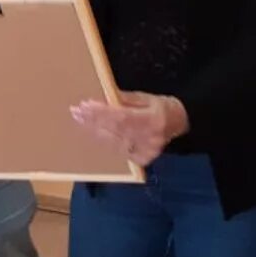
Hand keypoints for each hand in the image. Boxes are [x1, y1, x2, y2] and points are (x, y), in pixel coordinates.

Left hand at [70, 92, 189, 165]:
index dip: (101, 112)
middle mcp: (149, 139)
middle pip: (115, 130)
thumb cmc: (161, 106)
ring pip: (113, 142)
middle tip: (76, 111)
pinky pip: (117, 149)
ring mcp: (145, 151)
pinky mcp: (141, 159)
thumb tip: (104, 97)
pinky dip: (104, 140)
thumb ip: (125, 99)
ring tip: (80, 119)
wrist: (180, 123)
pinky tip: (92, 131)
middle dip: (93, 120)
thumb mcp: (146, 97)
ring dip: (94, 130)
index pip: (121, 117)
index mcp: (152, 120)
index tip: (85, 105)